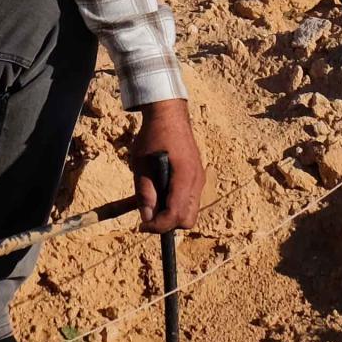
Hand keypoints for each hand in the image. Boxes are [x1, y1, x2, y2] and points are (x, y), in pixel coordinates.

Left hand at [130, 99, 204, 233]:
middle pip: (188, 220)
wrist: (169, 114)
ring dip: (172, 214)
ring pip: (190, 211)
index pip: (175, 215)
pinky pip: (190, 200)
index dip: (159, 226)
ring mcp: (199, 179)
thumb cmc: (153, 136)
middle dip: (169, 223)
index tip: (142, 226)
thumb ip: (145, 193)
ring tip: (154, 201)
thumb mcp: (142, 165)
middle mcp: (197, 181)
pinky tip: (161, 190)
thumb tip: (147, 219)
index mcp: (184, 177)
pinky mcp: (197, 176)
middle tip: (149, 215)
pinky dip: (177, 203)